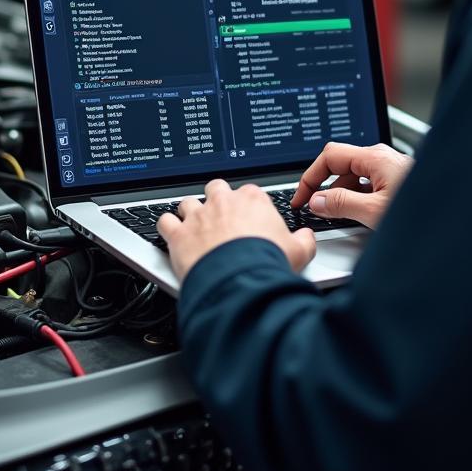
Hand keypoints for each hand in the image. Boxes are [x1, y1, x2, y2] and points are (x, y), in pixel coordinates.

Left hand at [157, 179, 316, 281]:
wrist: (240, 281)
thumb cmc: (267, 263)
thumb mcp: (299, 251)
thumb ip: (304, 240)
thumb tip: (307, 238)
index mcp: (252, 200)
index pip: (249, 192)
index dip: (248, 206)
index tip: (250, 219)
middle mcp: (223, 202)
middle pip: (215, 189)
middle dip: (217, 200)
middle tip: (221, 218)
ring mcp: (198, 216)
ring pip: (187, 202)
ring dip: (189, 213)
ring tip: (194, 227)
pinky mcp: (179, 234)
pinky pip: (164, 221)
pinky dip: (167, 227)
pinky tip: (170, 234)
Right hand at [291, 142, 412, 228]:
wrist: (456, 216)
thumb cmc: (423, 210)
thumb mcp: (374, 212)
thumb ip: (342, 204)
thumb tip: (318, 201)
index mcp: (374, 157)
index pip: (329, 156)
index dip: (309, 177)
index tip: (300, 197)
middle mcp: (382, 158)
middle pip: (341, 165)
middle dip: (325, 186)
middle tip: (313, 208)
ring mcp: (390, 168)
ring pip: (355, 176)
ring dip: (342, 194)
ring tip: (336, 217)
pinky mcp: (397, 180)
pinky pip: (368, 184)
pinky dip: (357, 197)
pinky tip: (358, 215)